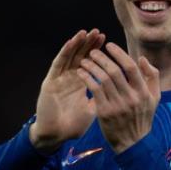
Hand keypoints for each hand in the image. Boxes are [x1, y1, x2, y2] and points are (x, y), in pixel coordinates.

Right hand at [30, 29, 105, 153]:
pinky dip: (65, 52)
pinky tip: (72, 42)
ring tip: (86, 32)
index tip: (109, 42)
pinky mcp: (50, 82)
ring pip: (69, 57)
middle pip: (80, 57)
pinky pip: (58, 64)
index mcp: (80, 84)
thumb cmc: (73, 126)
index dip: (98, 53)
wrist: (55, 136)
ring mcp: (59, 79)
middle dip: (89, 45)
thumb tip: (120, 90)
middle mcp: (69, 78)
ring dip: (77, 44)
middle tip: (99, 33)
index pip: (91, 64)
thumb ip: (104, 98)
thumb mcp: (94, 110)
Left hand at [76, 42, 160, 153]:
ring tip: (85, 60)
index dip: (119, 53)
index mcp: (143, 92)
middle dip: (102, 58)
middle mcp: (131, 98)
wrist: (133, 143)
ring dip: (92, 67)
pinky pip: (94, 91)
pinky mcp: (105, 113)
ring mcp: (117, 106)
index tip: (109, 46)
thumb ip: (152, 76)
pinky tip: (81, 73)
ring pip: (102, 79)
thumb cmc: (143, 117)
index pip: (131, 67)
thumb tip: (142, 58)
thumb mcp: (154, 97)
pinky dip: (87, 79)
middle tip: (93, 51)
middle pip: (114, 71)